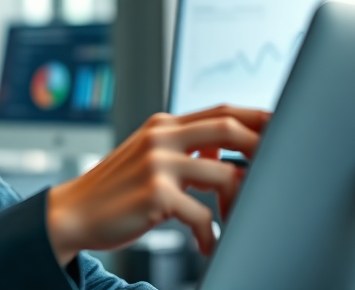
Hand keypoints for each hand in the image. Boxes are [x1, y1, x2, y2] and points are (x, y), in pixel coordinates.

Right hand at [45, 105, 270, 264]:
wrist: (72, 213)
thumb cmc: (114, 191)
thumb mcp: (147, 158)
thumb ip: (182, 149)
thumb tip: (221, 152)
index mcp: (162, 125)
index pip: (220, 111)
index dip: (255, 116)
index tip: (282, 127)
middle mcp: (160, 137)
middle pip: (227, 128)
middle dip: (261, 147)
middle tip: (277, 170)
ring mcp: (157, 164)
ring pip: (223, 174)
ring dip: (237, 202)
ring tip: (231, 220)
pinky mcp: (155, 194)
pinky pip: (201, 213)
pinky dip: (210, 232)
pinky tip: (206, 242)